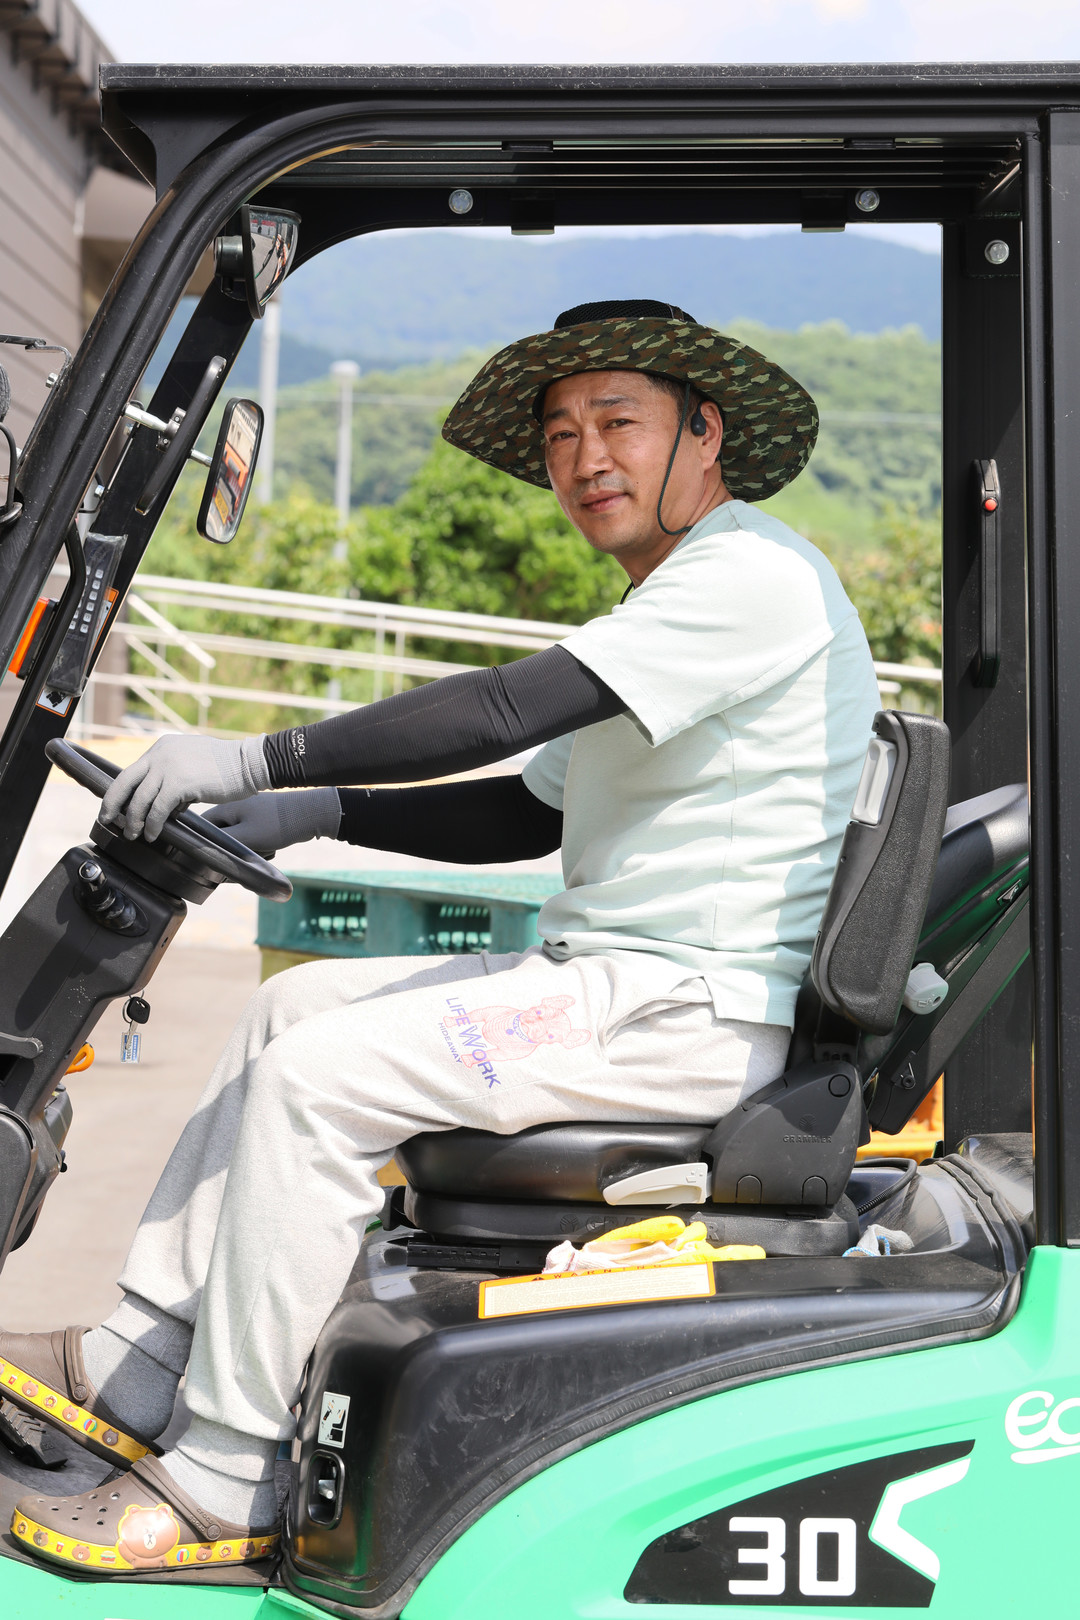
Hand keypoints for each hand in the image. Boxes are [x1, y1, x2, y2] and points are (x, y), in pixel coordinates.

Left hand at [100, 734, 270, 842]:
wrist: (249, 763)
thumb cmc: (227, 767)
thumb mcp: (193, 763)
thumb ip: (174, 776)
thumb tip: (163, 802)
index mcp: (162, 747)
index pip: (132, 771)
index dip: (120, 791)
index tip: (115, 806)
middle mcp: (161, 754)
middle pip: (125, 781)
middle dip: (112, 804)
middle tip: (107, 820)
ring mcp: (169, 767)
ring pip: (140, 799)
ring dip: (134, 820)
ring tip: (133, 835)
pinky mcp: (180, 783)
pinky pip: (158, 809)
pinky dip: (153, 824)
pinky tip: (154, 834)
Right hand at [203, 789, 341, 856]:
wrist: (311, 814)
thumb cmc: (277, 825)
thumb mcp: (246, 838)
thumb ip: (222, 845)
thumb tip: (204, 850)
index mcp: (228, 806)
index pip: (203, 824)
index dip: (204, 841)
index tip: (210, 856)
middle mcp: (237, 804)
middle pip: (222, 831)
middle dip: (232, 847)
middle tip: (246, 855)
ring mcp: (252, 809)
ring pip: (240, 835)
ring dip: (249, 847)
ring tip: (264, 850)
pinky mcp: (265, 816)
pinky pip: (254, 834)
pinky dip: (261, 843)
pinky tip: (272, 847)